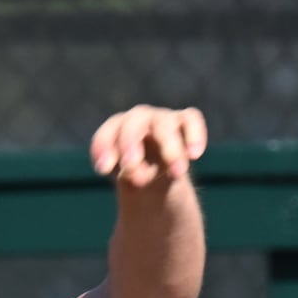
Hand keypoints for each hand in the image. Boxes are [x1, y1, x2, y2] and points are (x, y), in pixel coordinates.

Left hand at [90, 105, 207, 187]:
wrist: (156, 175)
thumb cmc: (135, 173)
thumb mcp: (128, 178)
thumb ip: (129, 176)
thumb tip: (138, 175)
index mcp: (115, 129)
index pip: (107, 134)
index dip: (103, 149)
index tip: (103, 170)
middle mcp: (138, 118)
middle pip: (133, 123)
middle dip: (131, 143)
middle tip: (132, 168)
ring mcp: (162, 118)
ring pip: (164, 124)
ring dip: (169, 147)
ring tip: (177, 172)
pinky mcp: (186, 121)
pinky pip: (192, 119)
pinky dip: (194, 135)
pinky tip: (194, 155)